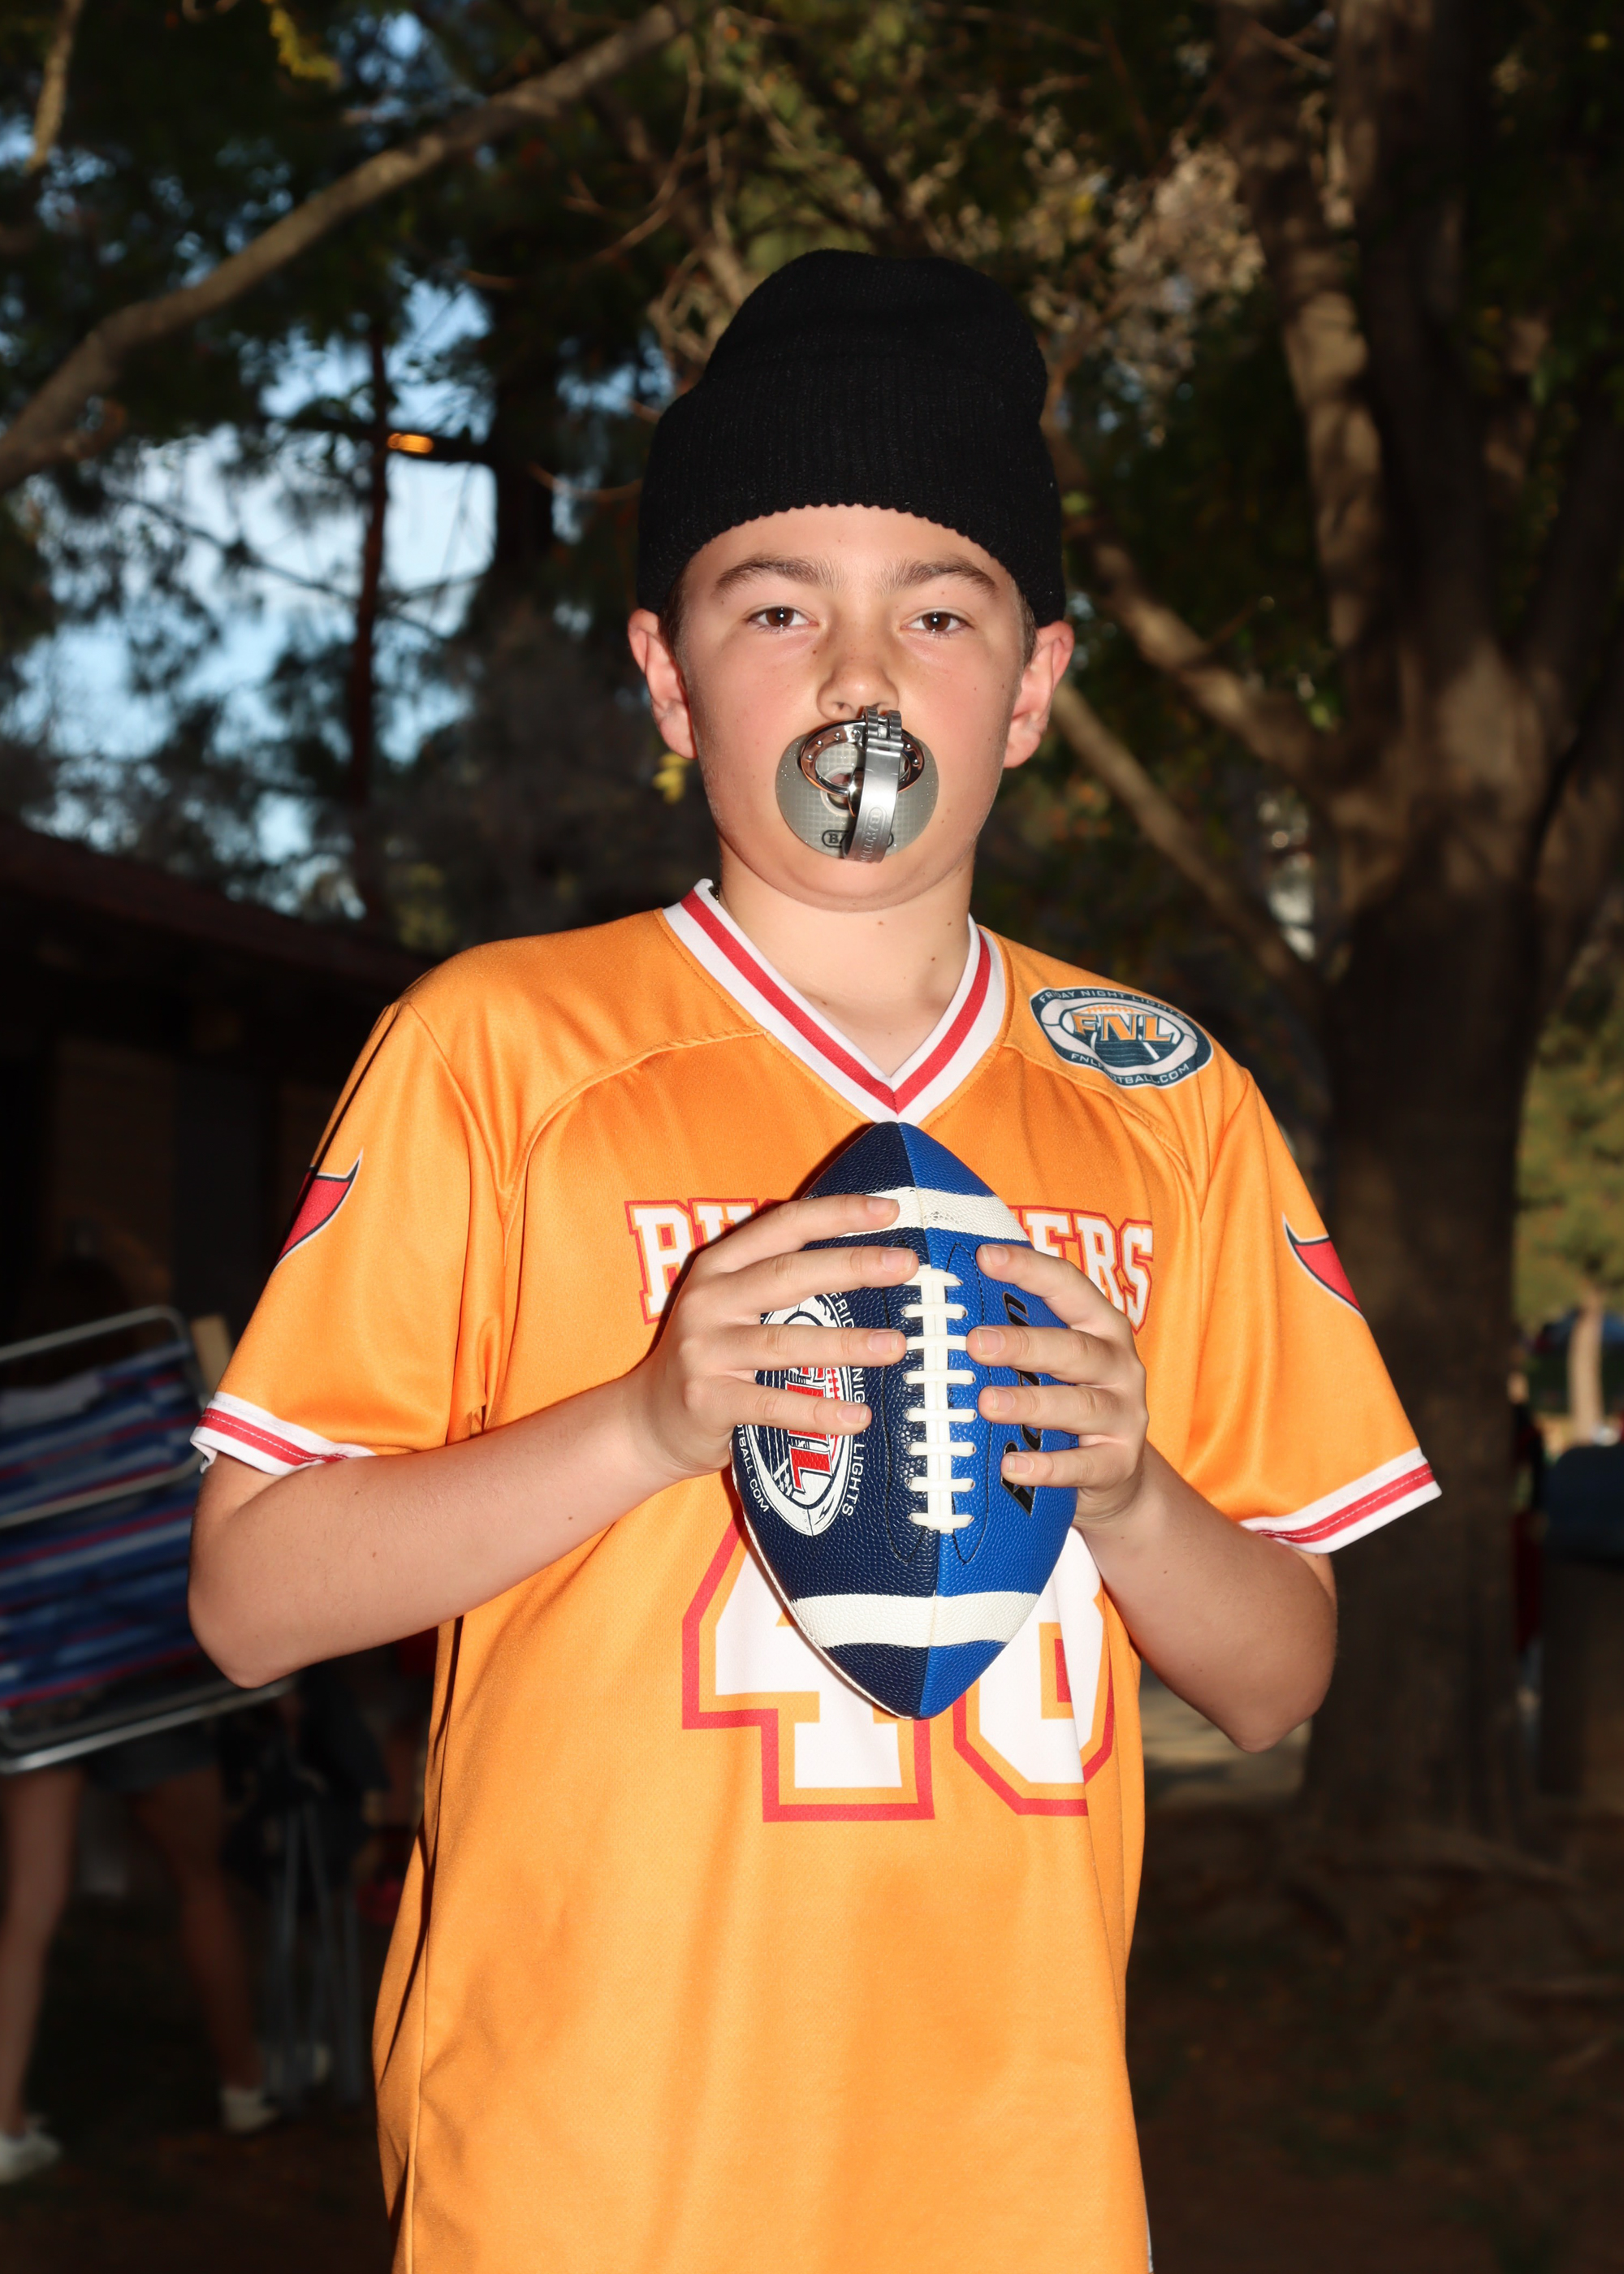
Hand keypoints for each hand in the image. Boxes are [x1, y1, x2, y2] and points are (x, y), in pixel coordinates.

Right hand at [627, 1193, 913, 1486]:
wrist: (648, 1421)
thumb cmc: (712, 1356)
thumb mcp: (731, 1304)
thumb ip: (778, 1278)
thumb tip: (868, 1258)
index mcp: (719, 1266)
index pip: (783, 1226)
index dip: (837, 1214)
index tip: (890, 1210)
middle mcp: (709, 1301)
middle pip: (788, 1275)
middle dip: (852, 1265)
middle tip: (906, 1265)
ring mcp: (704, 1352)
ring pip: (784, 1342)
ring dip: (846, 1344)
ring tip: (896, 1346)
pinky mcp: (707, 1401)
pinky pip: (770, 1405)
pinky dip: (816, 1411)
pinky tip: (857, 1416)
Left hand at [967, 1242, 1148, 1526]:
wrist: (1118, 1473)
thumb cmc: (1067, 1399)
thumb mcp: (1051, 1360)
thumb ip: (1018, 1331)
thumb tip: (945, 1302)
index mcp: (1100, 1325)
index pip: (1068, 1286)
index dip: (1029, 1269)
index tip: (985, 1257)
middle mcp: (1119, 1364)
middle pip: (1074, 1349)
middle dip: (1024, 1344)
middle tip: (975, 1343)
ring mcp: (1125, 1414)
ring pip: (1079, 1406)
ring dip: (1031, 1403)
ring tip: (986, 1403)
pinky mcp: (1120, 1462)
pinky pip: (1085, 1465)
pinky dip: (1048, 1466)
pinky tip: (1013, 1466)